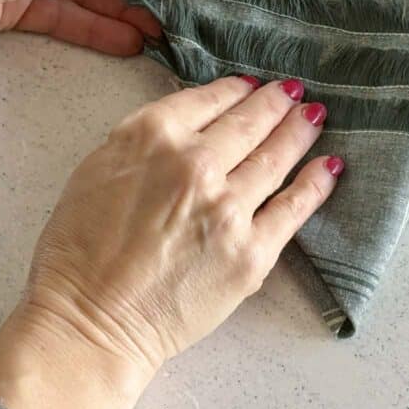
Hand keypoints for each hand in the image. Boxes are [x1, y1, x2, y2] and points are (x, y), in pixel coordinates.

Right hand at [0, 76, 343, 408]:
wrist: (88, 321)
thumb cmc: (79, 251)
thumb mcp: (98, 167)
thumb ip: (144, 139)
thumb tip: (188, 125)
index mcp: (152, 136)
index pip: (208, 100)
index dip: (236, 90)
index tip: (251, 87)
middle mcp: (195, 164)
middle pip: (249, 123)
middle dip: (275, 103)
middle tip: (292, 92)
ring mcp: (228, 208)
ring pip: (276, 158)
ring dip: (299, 132)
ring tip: (313, 118)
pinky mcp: (251, 253)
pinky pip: (293, 209)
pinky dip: (316, 184)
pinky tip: (330, 167)